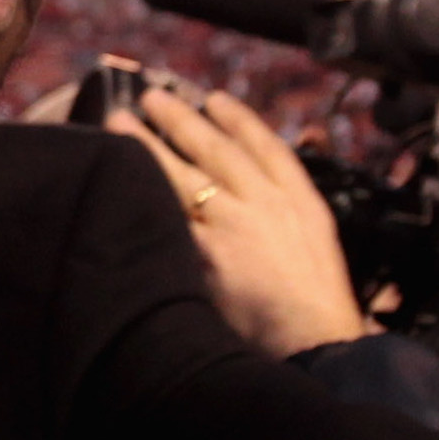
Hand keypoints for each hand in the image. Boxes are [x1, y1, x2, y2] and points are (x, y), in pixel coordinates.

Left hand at [108, 88, 368, 356]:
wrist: (317, 343)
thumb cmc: (319, 303)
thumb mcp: (320, 241)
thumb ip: (291, 209)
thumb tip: (266, 187)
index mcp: (300, 199)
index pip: (265, 145)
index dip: (238, 118)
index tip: (212, 98)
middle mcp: (264, 203)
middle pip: (215, 150)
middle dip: (181, 119)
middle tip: (152, 97)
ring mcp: (232, 226)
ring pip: (181, 175)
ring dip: (147, 145)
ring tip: (118, 123)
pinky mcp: (205, 254)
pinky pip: (168, 217)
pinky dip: (143, 196)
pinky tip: (119, 182)